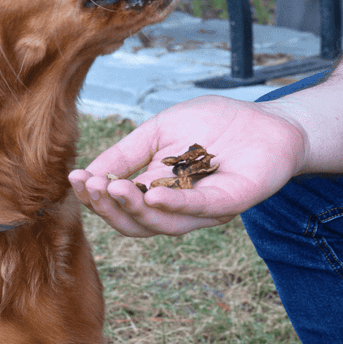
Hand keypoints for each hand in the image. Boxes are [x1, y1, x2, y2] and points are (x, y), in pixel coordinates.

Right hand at [69, 95, 306, 236]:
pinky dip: (172, 204)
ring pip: (162, 224)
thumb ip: (128, 152)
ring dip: (134, 208)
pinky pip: (197, 210)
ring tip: (114, 188)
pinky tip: (151, 193)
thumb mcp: (160, 130)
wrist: (268, 120)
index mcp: (158, 191)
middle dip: (109, 207)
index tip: (74, 179)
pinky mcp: (229, 203)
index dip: (95, 197)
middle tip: (91, 187)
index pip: (121, 205)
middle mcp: (178, 208)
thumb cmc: (215, 123)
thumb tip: (87, 172)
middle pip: (136, 223)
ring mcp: (204, 211)